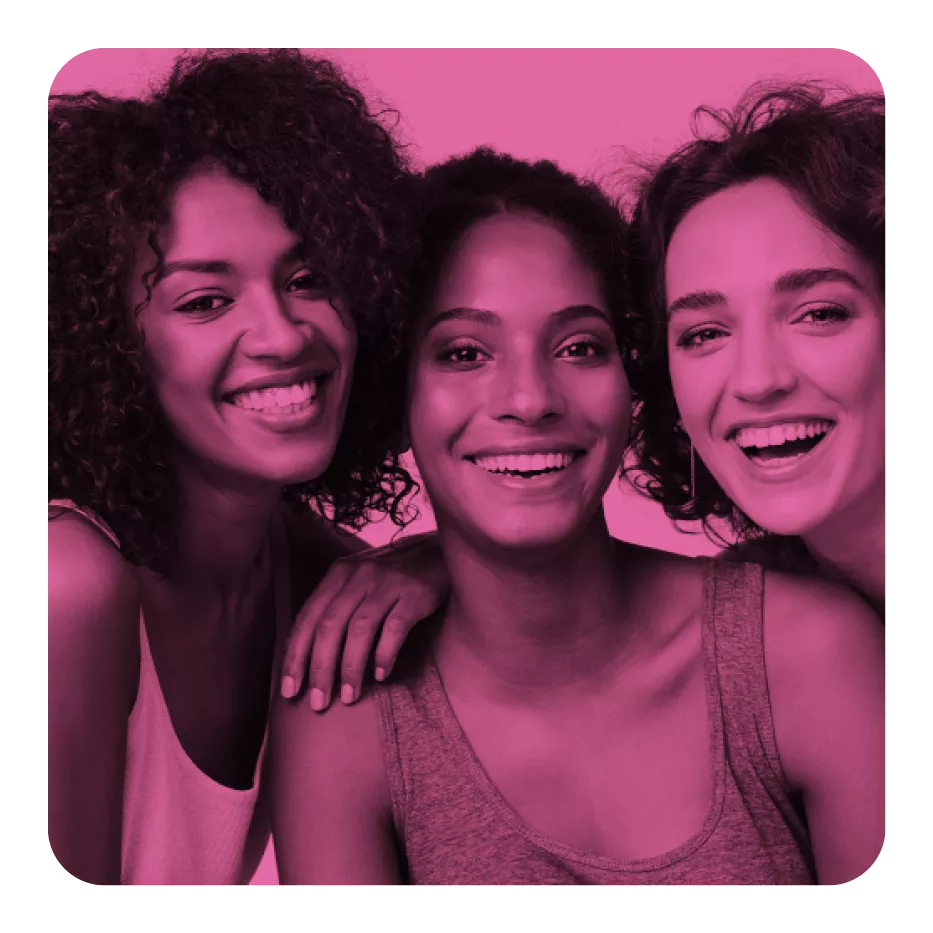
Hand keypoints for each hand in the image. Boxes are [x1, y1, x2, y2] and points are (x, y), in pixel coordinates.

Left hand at [280, 534, 447, 708]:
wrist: (438, 556)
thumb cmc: (391, 580)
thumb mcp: (358, 584)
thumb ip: (334, 609)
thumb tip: (300, 652)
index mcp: (339, 574)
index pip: (309, 618)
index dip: (296, 656)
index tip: (290, 690)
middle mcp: (360, 575)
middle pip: (331, 625)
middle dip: (320, 668)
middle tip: (319, 703)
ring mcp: (389, 582)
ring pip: (360, 628)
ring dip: (351, 667)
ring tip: (349, 697)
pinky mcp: (416, 593)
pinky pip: (396, 627)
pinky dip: (385, 654)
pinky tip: (381, 675)